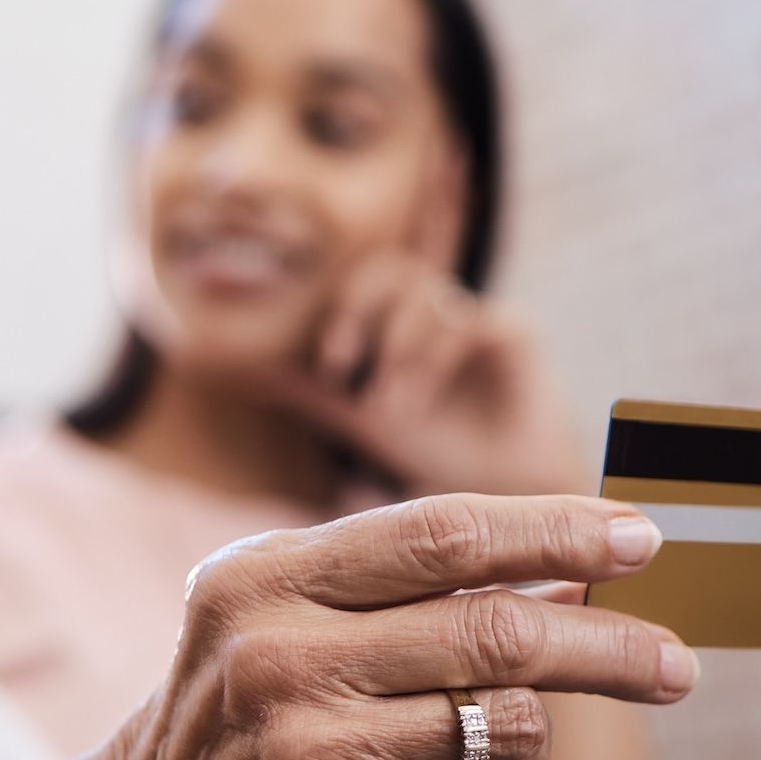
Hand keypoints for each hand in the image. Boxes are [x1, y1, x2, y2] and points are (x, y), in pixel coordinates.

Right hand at [63, 493, 690, 759]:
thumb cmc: (225, 721)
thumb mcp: (270, 621)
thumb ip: (393, 588)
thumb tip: (565, 574)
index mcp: (265, 579)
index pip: (443, 535)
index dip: (555, 530)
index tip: (638, 537)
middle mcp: (285, 656)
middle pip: (500, 630)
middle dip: (610, 646)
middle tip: (678, 663)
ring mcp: (320, 750)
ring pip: (509, 724)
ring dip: (526, 737)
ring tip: (475, 748)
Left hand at [265, 253, 583, 497]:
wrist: (505, 488)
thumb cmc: (436, 447)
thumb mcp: (363, 418)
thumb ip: (313, 391)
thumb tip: (248, 369)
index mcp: (397, 322)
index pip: (364, 281)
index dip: (339, 309)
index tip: (328, 369)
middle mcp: (435, 310)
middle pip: (391, 270)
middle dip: (359, 312)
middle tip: (339, 367)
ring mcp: (474, 317)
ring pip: (426, 298)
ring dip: (396, 353)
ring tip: (389, 410)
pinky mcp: (512, 333)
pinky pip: (467, 322)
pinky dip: (432, 360)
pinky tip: (418, 400)